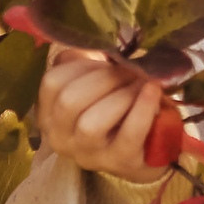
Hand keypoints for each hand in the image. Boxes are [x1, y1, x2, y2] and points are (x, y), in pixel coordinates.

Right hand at [38, 48, 170, 183]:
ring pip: (91, 124)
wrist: (147, 150)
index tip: (106, 60)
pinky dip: (142, 109)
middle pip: (69, 102)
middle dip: (103, 78)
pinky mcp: (120, 162)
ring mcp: (88, 155)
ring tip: (141, 83)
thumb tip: (97, 40)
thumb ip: (86, 63)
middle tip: (129, 69)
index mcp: (50, 114)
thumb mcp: (95, 84)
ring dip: (120, 96)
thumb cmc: (117, 108)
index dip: (80, 65)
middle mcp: (61, 138)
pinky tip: (153, 91)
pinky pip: (128, 134)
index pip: (51, 83)